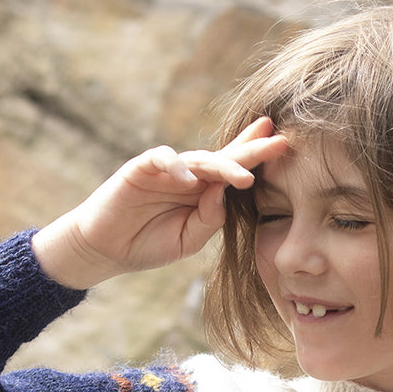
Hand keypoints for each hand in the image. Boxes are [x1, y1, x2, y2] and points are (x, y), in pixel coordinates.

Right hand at [32, 117, 287, 288]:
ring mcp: (166, 169)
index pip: (234, 168)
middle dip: (252, 149)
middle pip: (224, 156)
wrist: (107, 250)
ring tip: (244, 176)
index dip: (256, 155)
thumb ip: (210, 218)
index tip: (284, 146)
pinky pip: (161, 160)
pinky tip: (190, 179)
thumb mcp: (189, 239)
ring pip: (199, 158)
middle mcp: (189, 174)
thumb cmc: (150, 243)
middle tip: (280, 141)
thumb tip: (225, 193)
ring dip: (223, 166)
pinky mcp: (140, 169)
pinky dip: (176, 168)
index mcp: (204, 190)